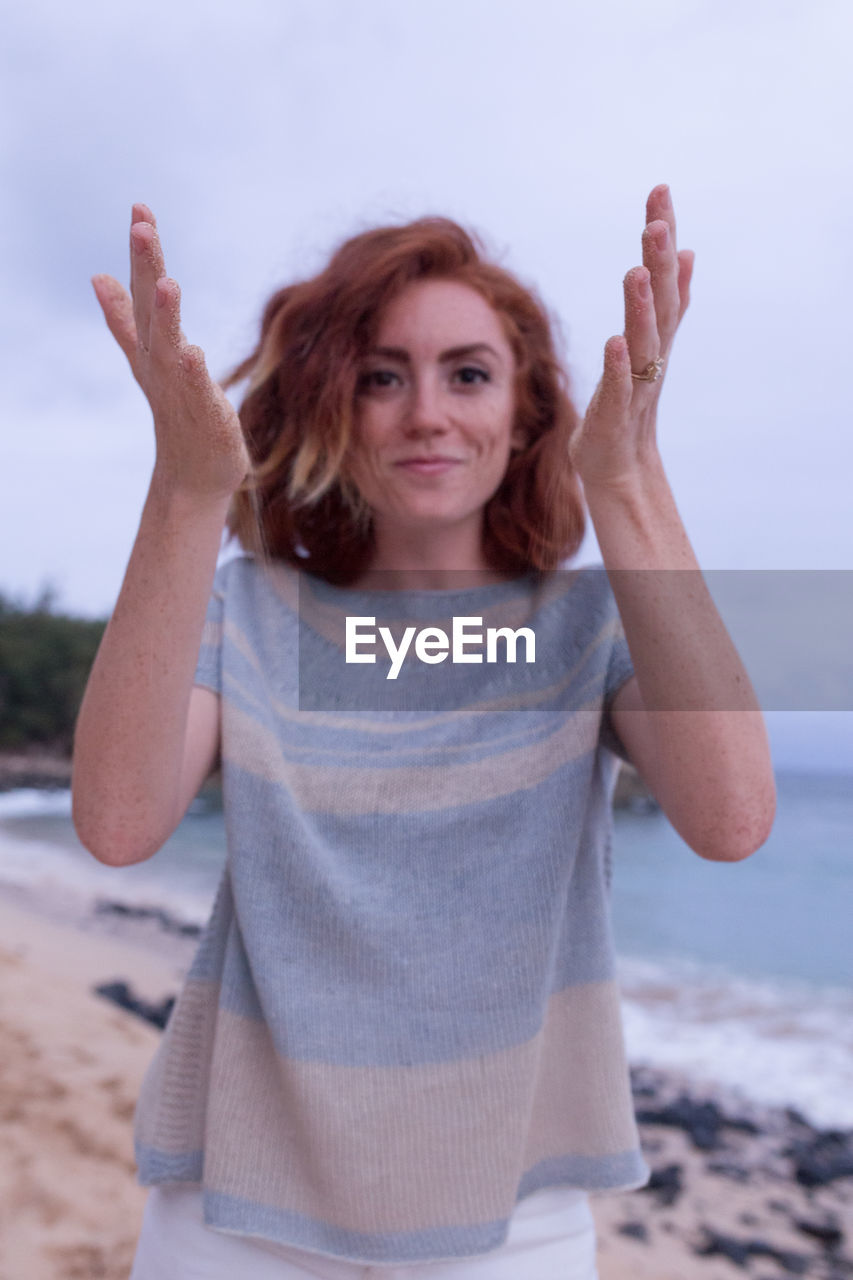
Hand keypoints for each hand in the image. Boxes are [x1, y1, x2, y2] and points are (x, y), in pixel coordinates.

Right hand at [92, 204, 250, 500]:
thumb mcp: (152, 358)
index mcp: (152, 347)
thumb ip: (126, 318)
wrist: (193, 475)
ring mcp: (180, 390)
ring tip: (166, 282)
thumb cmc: (179, 411)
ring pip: (169, 347)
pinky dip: (190, 372)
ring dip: (165, 315)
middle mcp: (160, 364)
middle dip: (146, 267)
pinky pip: (195, 390)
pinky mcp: (205, 416)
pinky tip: (190, 351)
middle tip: (142, 226)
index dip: (140, 254)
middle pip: (150, 309)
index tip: (141, 208)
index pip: (141, 293)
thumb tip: (98, 276)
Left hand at [569, 184, 694, 492]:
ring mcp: (635, 386)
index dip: (664, 236)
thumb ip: (665, 304)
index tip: (659, 190)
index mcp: (654, 335)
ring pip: (643, 341)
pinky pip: (620, 388)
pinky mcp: (615, 417)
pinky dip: (619, 367)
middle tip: (657, 218)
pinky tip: (615, 342)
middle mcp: (651, 355)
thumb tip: (685, 255)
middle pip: (659, 301)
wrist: (618, 468)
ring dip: (641, 307)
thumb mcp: (644, 347)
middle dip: (659, 259)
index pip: (663, 278)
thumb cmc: (625, 405)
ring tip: (636, 271)